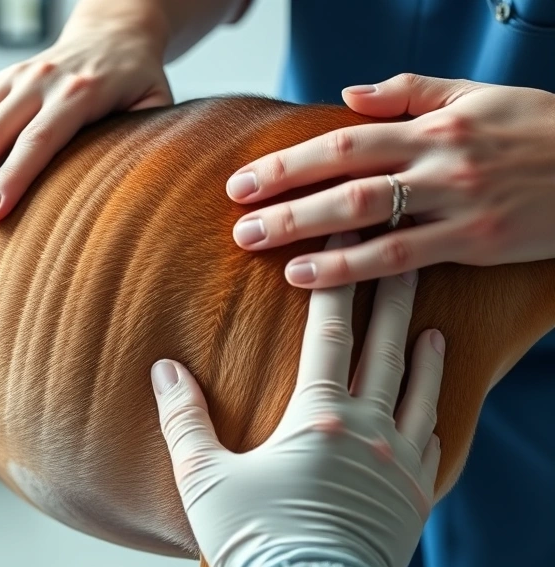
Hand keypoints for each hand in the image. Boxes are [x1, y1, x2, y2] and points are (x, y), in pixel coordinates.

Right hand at [0, 15, 171, 230]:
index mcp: (80, 92)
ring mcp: (16, 77)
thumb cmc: (139, 79)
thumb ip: (146, 135)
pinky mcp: (2, 80)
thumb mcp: (156, 103)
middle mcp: (41, 81)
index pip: (40, 141)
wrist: (115, 29)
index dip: (13, 178)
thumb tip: (136, 180)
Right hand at [152, 233, 445, 566]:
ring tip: (429, 323)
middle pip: (386, 346)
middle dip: (392, 293)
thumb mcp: (204, 479)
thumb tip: (164, 369)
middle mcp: (369, 430)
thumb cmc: (256, 543)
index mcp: (320, 417)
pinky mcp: (414, 497)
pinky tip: (432, 401)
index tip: (340, 235)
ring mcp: (399, 463)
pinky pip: (432, 439)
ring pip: (420, 390)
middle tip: (400, 251)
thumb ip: (183, 419)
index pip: (329, 330)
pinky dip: (434, 408)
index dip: (334, 278)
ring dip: (423, 350)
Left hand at [226, 73, 554, 287]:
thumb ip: (409, 93)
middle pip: (346, 179)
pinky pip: (403, 259)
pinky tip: (313, 278)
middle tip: (237, 222)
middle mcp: (439, 162)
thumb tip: (346, 97)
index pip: (345, 141)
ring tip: (264, 251)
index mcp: (433, 125)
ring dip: (309, 237)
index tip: (246, 180)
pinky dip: (354, 268)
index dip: (290, 163)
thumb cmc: (537, 128)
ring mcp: (457, 204)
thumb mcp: (475, 95)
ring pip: (369, 221)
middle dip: (285, 201)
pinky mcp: (475, 242)